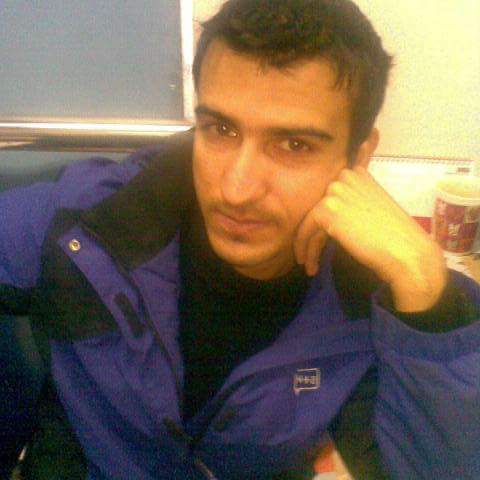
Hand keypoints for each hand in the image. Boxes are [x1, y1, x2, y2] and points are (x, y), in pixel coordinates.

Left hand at [294, 165, 447, 311]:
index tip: (321, 239)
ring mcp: (336, 191)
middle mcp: (345, 177)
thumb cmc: (395, 238)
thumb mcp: (374, 208)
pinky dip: (305, 248)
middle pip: (318, 208)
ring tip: (308, 263)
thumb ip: (354, 203)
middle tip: (310, 254)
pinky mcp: (327, 209)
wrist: (406, 252)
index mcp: (359, 174)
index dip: (324, 220)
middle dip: (313, 233)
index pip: (330, 196)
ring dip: (306, 244)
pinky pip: (305, 230)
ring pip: (310, 220)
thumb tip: (333, 214)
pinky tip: (309, 265)